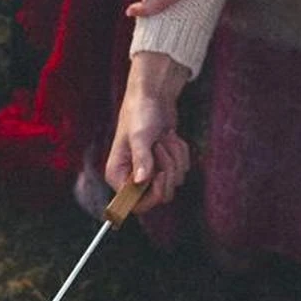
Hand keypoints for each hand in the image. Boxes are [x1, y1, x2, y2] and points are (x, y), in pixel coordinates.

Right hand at [104, 52, 191, 213]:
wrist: (154, 96)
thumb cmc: (140, 113)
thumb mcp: (140, 136)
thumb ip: (142, 160)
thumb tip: (142, 181)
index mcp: (118, 175)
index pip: (135, 204)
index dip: (151, 195)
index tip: (160, 176)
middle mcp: (133, 178)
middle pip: (159, 196)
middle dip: (167, 170)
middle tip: (161, 148)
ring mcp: (151, 172)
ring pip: (174, 182)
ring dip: (174, 157)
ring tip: (164, 138)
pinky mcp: (165, 164)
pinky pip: (182, 170)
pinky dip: (181, 152)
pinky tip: (170, 137)